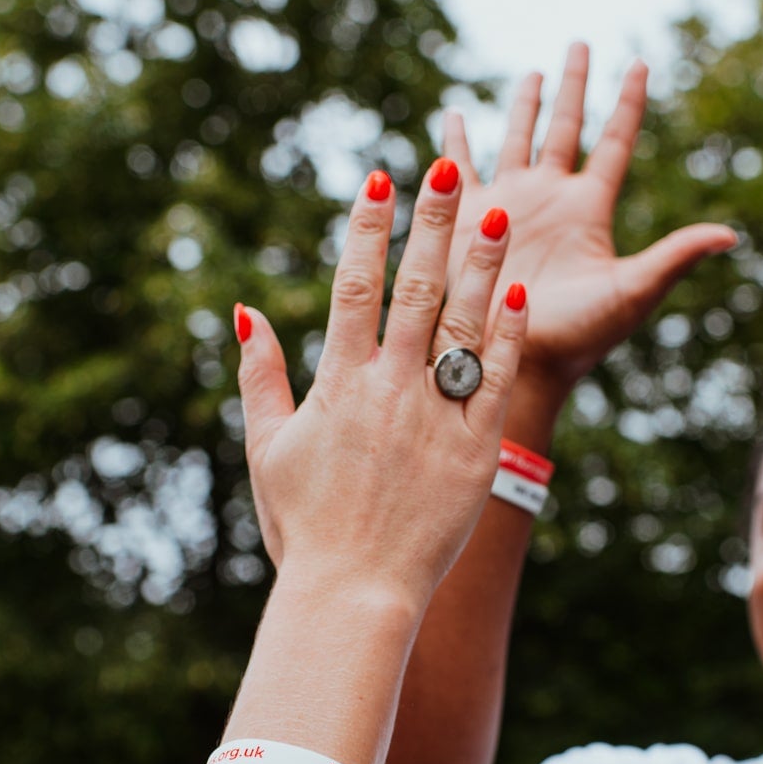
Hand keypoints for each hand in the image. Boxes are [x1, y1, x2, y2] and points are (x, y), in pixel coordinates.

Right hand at [235, 164, 527, 605]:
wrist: (355, 594)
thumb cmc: (304, 527)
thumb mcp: (267, 448)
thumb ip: (260, 376)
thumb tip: (245, 311)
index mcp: (339, 386)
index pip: (354, 288)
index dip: (367, 231)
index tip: (379, 183)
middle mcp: (390, 391)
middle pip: (414, 289)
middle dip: (431, 224)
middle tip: (447, 169)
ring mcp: (436, 418)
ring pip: (461, 324)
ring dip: (479, 264)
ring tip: (496, 214)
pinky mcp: (475, 449)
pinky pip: (496, 378)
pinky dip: (506, 332)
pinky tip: (517, 290)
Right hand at [441, 44, 738, 393]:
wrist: (514, 363)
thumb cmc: (577, 337)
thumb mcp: (631, 292)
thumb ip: (674, 256)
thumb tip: (732, 234)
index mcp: (589, 210)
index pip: (613, 142)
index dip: (627, 103)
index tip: (639, 63)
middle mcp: (551, 201)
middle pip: (567, 127)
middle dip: (574, 86)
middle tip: (581, 44)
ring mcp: (509, 206)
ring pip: (518, 138)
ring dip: (525, 105)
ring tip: (534, 73)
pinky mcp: (466, 220)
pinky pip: (461, 169)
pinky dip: (456, 141)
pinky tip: (454, 116)